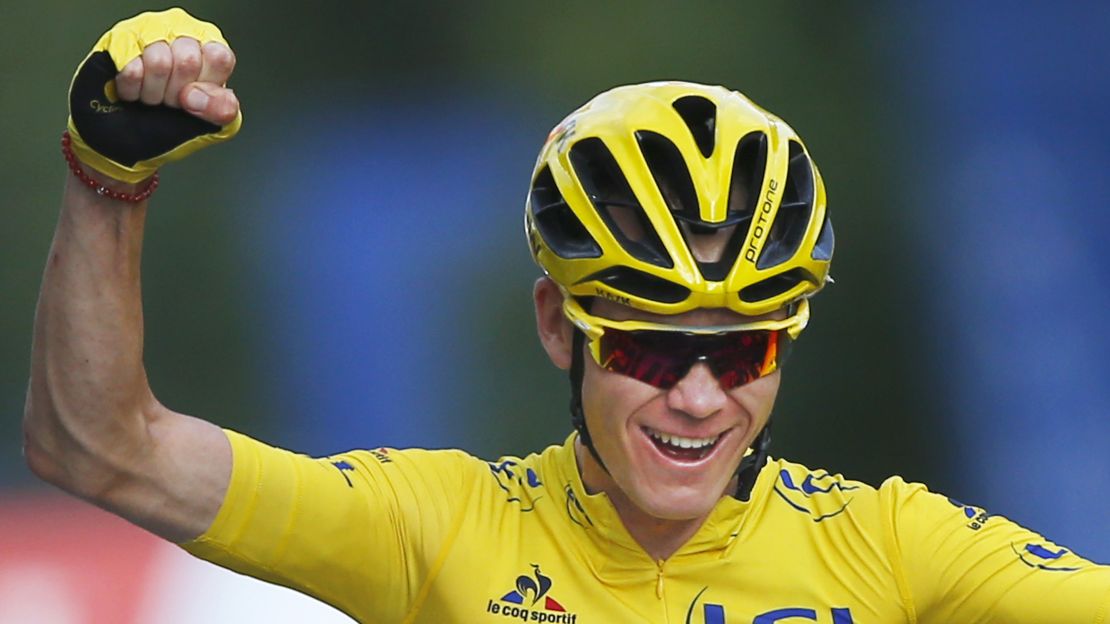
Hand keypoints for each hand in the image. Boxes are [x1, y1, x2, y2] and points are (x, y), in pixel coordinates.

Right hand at [67, 8, 242, 182]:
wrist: (125, 137)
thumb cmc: (171, 122)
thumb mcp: (209, 122)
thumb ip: (222, 109)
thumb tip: (201, 97)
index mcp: (210, 52)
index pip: (219, 57)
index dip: (204, 85)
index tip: (194, 98)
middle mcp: (182, 36)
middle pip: (188, 60)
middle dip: (177, 93)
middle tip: (171, 100)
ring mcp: (150, 34)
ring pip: (158, 62)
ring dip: (153, 93)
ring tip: (152, 96)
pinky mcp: (120, 42)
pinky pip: (130, 68)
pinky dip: (131, 90)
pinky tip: (134, 91)